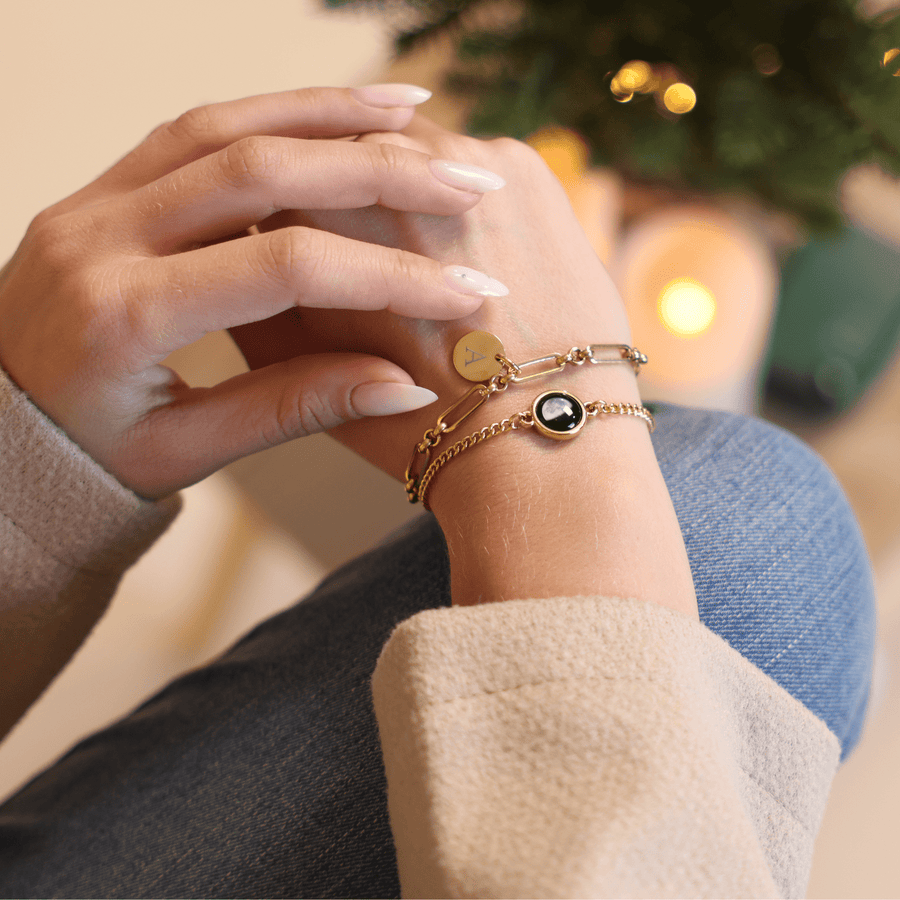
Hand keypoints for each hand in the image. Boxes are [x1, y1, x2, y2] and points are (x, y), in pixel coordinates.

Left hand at [0, 86, 508, 498]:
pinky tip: (331, 115)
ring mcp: (95, 199)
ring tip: (415, 115)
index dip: (388, 276)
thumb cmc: (86, 456)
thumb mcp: (188, 452)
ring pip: (227, 125)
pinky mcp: (102, 188)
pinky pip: (194, 129)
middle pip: (262, 171)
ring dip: (329, 113)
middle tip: (465, 183)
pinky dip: (272, 112)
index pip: (285, 268)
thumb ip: (295, 408)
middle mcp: (102, 235)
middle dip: (378, 171)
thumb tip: (406, 387)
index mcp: (124, 314)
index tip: (468, 291)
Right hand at [231, 115, 697, 616]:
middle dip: (363, 192)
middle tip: (381, 254)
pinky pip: (481, 166)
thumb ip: (255, 294)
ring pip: (425, 151)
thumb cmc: (406, 415)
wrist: (525, 430)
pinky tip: (482, 258)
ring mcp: (458, 151)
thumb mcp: (294, 365)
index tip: (320, 239)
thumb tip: (242, 243)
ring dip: (420, 188)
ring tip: (433, 261)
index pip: (292, 167)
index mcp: (307, 202)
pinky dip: (474, 200)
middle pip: (358, 148)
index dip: (305, 205)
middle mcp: (380, 156)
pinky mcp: (522, 166)